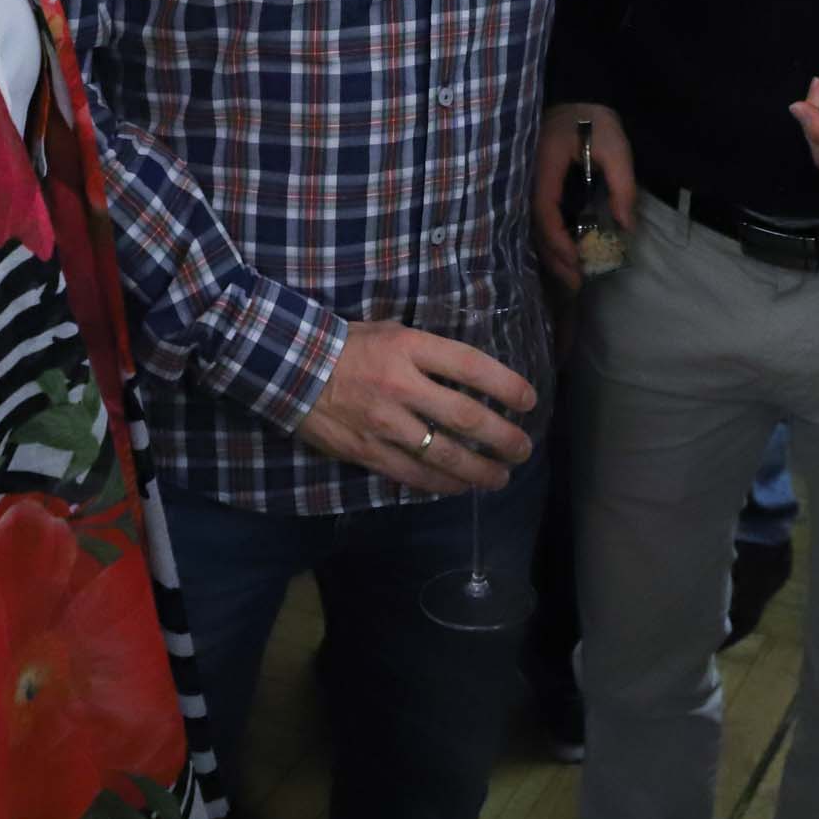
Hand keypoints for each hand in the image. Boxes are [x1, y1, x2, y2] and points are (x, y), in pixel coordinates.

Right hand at [295, 318, 536, 493]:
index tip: (529, 400)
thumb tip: (471, 376)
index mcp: (410, 347)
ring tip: (500, 478)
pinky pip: (412, 474)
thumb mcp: (392, 331)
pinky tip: (458, 487)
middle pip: (466, 417)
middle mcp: (402, 386)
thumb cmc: (347, 344)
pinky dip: (440, 483)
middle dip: (502, 437)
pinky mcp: (367, 451)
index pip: (471, 366)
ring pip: (443, 454)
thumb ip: (429, 353)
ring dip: (479, 470)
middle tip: (523, 448)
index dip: (506, 386)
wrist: (289, 366)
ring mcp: (384, 423)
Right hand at [531, 101, 634, 291]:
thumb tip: (626, 226)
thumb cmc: (593, 120)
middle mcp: (526, 176)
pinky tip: (561, 255)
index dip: (557, 238)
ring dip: (550, 253)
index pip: (543, 208)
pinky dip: (547, 240)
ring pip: (530, 225)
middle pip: (532, 225)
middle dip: (553, 257)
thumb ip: (622, 184)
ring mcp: (525, 181)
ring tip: (571, 277)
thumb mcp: (615, 146)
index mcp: (543, 164)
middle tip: (575, 283)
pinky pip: (534, 218)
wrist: (573, 93)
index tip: (575, 259)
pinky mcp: (531, 185)